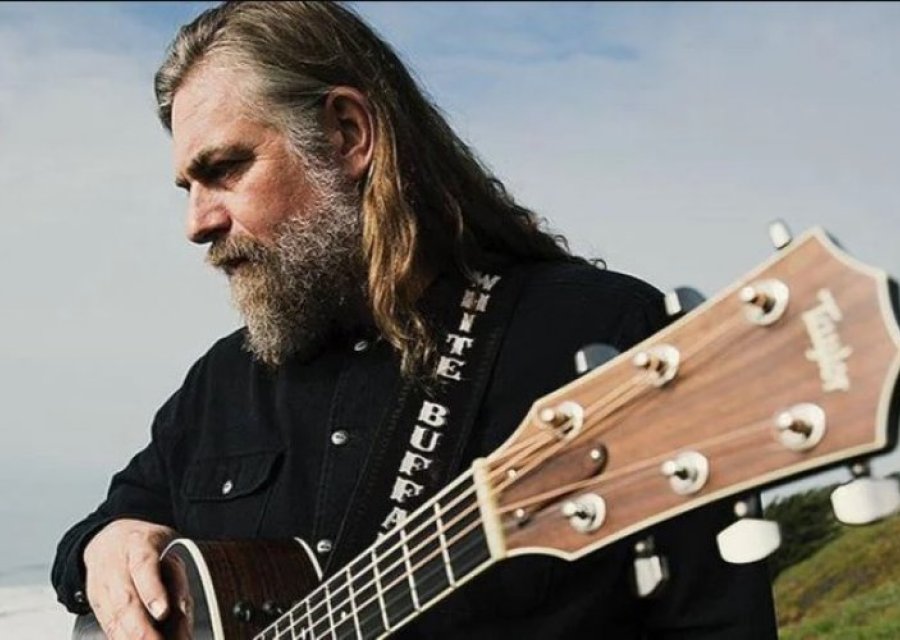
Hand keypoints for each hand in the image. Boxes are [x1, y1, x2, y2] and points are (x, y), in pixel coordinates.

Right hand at [83, 518, 176, 638]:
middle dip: (141, 628)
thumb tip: (182, 608)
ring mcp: (101, 585)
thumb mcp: (168, 545)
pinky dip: (120, 637)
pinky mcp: (94, 602)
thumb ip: (176, 575)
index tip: (162, 612)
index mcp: (138, 544)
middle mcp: (115, 564)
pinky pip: (107, 624)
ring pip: (113, 616)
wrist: (107, 539)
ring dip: (130, 637)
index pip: (144, 565)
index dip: (152, 590)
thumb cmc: (145, 545)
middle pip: (125, 599)